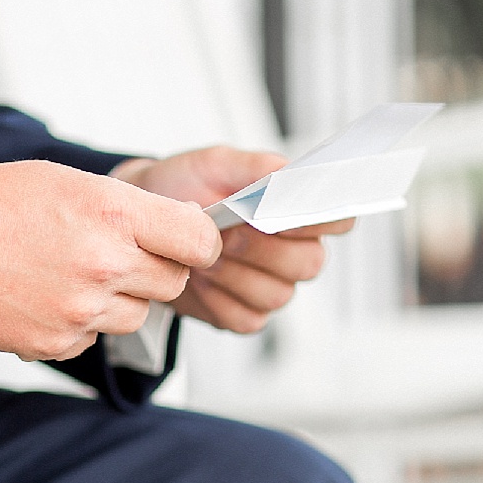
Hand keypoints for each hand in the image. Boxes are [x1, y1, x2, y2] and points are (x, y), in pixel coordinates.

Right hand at [0, 162, 221, 361]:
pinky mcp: (58, 344)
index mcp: (112, 212)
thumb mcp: (67, 181)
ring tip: (70, 271)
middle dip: (155, 267)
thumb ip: (128, 208)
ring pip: (137, 314)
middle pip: (173, 281)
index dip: (198, 240)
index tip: (187, 240)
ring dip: (118, 298)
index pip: (199, 240)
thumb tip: (179, 233)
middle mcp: (105, 263)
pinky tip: (43, 294)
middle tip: (115, 251)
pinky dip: (80, 322)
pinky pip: (95, 337)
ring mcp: (82, 309)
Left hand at [111, 146, 354, 333]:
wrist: (143, 224)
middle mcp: (294, 252)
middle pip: (310, 263)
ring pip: (277, 294)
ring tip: (204, 253)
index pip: (339, 219)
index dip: (320, 220)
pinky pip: (246, 318)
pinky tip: (199, 279)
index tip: (284, 213)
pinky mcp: (245, 315)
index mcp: (297, 211)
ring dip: (234, 272)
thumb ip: (256, 167)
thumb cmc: (184, 190)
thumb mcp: (214, 164)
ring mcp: (272, 287)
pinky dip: (217, 299)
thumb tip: (289, 174)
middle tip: (227, 231)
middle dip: (263, 247)